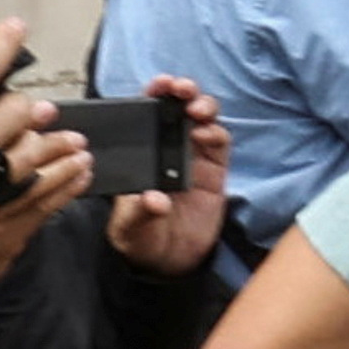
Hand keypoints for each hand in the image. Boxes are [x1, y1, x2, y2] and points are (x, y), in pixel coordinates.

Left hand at [104, 78, 233, 276]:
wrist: (171, 263)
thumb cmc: (143, 240)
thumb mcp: (129, 229)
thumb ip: (138, 213)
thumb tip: (153, 199)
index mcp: (141, 155)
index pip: (145, 116)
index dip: (152, 95)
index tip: (156, 85)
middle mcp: (167, 150)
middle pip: (176, 109)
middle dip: (181, 91)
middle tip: (180, 89)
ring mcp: (193, 158)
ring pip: (202, 120)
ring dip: (202, 107)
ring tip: (196, 110)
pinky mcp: (215, 171)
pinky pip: (219, 144)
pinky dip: (215, 134)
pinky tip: (206, 135)